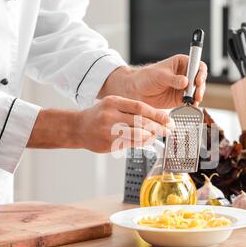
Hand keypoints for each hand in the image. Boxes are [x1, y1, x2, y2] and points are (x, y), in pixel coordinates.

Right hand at [27, 96, 172, 152]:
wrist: (77, 128)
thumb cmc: (98, 116)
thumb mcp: (112, 105)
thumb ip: (130, 110)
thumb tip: (155, 118)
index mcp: (113, 102)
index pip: (140, 107)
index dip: (156, 114)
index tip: (168, 119)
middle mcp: (110, 115)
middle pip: (141, 121)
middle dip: (158, 126)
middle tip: (169, 129)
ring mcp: (109, 131)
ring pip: (137, 134)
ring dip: (152, 136)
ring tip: (159, 135)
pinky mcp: (108, 143)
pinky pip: (131, 144)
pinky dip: (142, 143)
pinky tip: (148, 140)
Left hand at [131, 54, 207, 108]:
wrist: (137, 90)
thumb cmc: (146, 77)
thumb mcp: (160, 75)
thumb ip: (173, 79)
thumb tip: (185, 81)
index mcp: (182, 63)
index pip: (197, 65)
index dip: (201, 73)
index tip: (198, 80)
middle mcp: (185, 75)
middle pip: (199, 80)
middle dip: (200, 87)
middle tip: (197, 94)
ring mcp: (184, 87)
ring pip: (196, 91)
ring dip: (197, 97)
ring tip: (193, 101)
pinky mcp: (180, 99)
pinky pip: (190, 101)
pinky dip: (191, 104)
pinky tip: (190, 106)